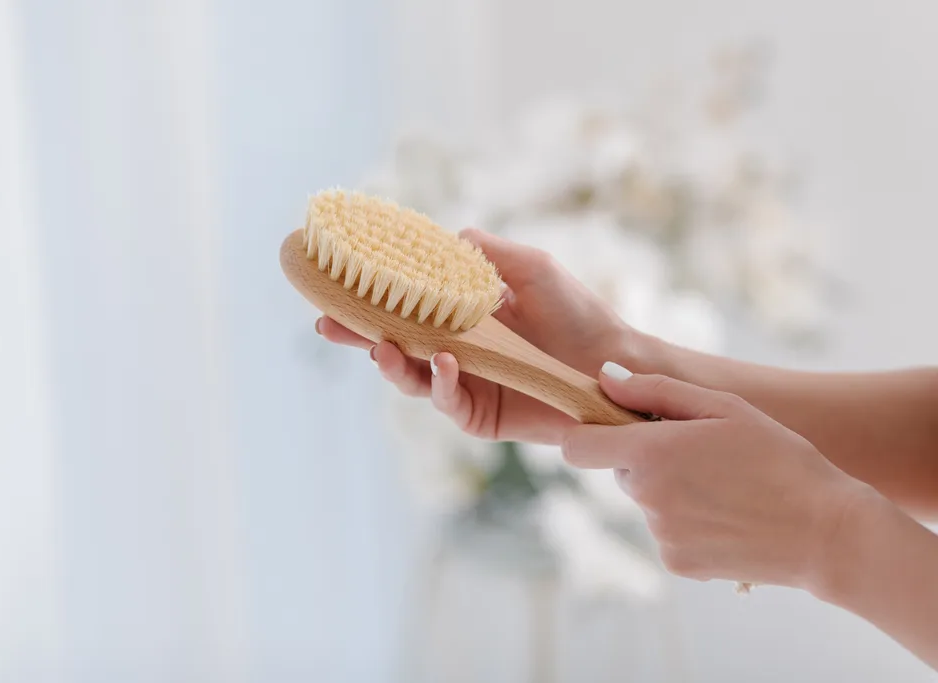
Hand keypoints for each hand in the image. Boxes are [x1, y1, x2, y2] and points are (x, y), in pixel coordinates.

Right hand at [316, 228, 632, 444]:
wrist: (614, 362)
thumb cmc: (576, 312)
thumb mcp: (531, 268)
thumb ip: (487, 254)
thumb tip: (446, 240)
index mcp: (460, 317)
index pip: (403, 309)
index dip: (369, 300)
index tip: (336, 286)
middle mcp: (454, 352)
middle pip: (394, 346)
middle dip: (358, 337)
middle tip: (329, 323)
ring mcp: (465, 386)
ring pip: (411, 379)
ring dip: (392, 364)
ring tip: (383, 347)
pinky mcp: (480, 417)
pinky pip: (448, 403)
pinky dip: (439, 384)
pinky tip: (443, 363)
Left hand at [561, 362, 876, 589]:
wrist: (827, 533)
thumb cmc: (778, 457)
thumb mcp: (723, 407)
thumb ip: (655, 391)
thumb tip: (604, 379)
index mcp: (651, 454)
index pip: (578, 447)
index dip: (588, 432)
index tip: (612, 425)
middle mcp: (646, 498)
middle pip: (622, 471)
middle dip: (649, 458)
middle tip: (703, 453)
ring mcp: (660, 535)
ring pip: (649, 502)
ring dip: (673, 491)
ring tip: (727, 487)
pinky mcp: (677, 563)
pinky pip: (668, 533)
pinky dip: (689, 523)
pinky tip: (730, 516)